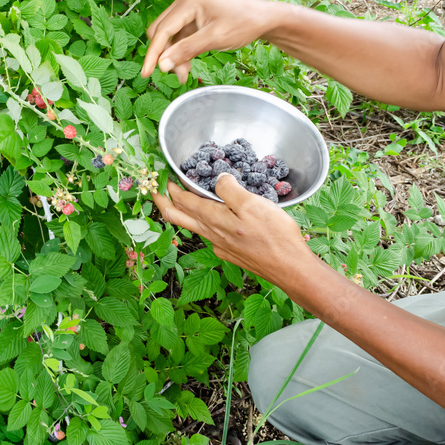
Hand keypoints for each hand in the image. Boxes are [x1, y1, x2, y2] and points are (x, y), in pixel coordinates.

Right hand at [141, 0, 284, 82]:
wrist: (265, 18)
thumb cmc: (244, 23)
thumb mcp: (214, 39)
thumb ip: (187, 50)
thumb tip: (162, 65)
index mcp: (189, 1)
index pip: (163, 30)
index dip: (153, 53)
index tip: (147, 73)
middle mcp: (186, 1)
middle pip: (161, 31)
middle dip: (165, 55)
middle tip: (176, 75)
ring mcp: (190, 9)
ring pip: (169, 36)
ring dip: (173, 55)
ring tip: (184, 74)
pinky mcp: (194, 17)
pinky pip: (180, 37)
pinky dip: (181, 51)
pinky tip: (187, 65)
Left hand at [152, 174, 315, 285]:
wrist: (290, 268)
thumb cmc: (275, 236)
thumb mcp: (252, 204)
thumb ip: (230, 190)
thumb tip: (218, 180)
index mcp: (213, 220)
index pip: (182, 201)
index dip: (170, 186)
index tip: (162, 176)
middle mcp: (211, 234)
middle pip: (177, 217)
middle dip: (162, 202)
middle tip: (154, 189)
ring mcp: (220, 246)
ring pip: (193, 226)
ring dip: (182, 211)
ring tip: (179, 199)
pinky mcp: (230, 253)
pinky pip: (209, 235)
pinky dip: (203, 222)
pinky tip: (212, 217)